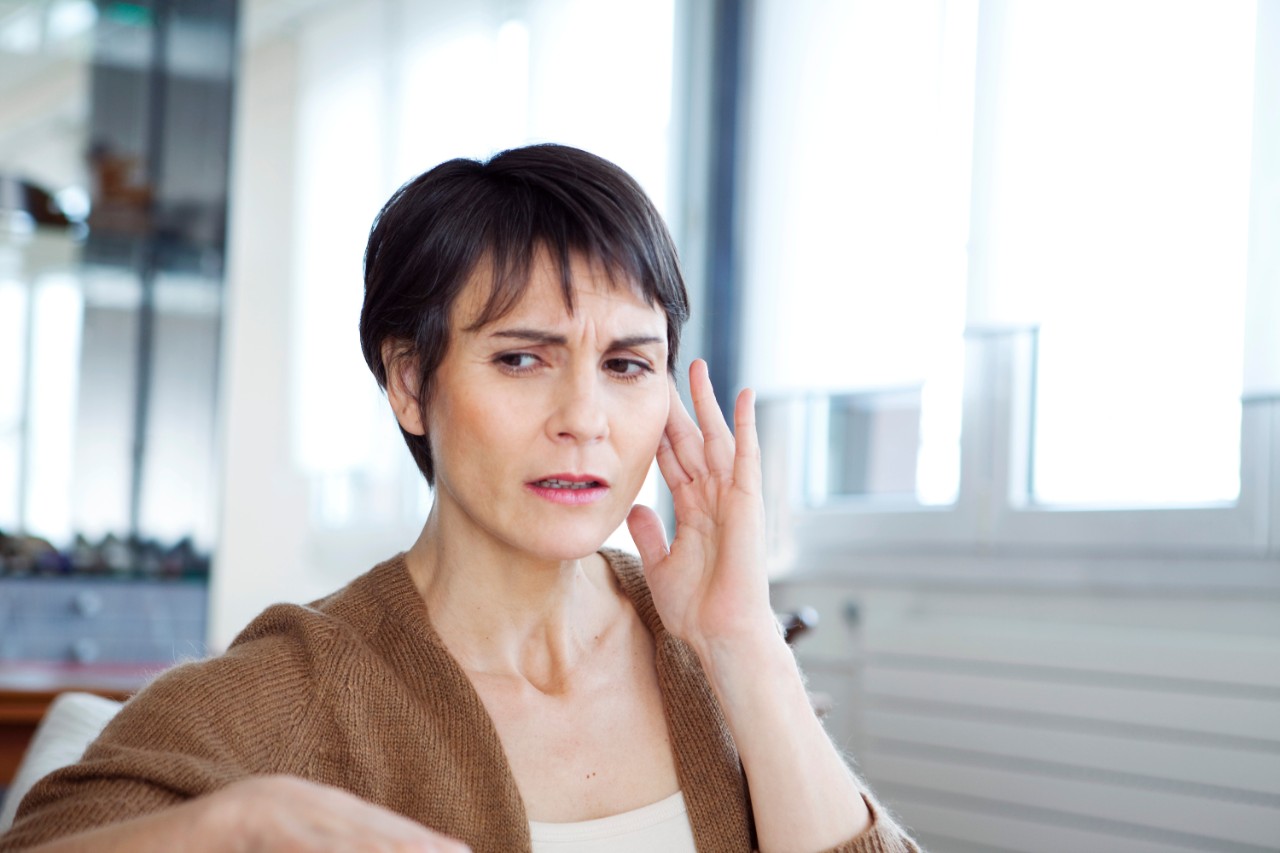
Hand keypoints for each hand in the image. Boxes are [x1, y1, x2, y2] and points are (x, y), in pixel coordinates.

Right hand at [206, 775, 470, 852]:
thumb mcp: (265, 851)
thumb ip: (305, 844)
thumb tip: (342, 847)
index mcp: (297, 804)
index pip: (371, 825)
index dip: (417, 841)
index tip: (463, 852)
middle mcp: (286, 795)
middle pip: (367, 826)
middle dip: (416, 845)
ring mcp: (259, 801)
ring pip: (340, 832)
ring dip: (389, 846)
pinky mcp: (231, 816)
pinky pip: (293, 838)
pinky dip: (334, 846)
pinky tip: (372, 852)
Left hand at [626, 359, 775, 656]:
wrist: (720, 631)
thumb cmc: (696, 608)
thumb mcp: (661, 563)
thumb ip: (650, 532)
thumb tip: (634, 507)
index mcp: (692, 511)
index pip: (671, 461)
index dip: (657, 432)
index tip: (642, 405)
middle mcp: (713, 497)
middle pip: (690, 441)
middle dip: (677, 408)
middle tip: (663, 374)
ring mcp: (731, 497)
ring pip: (715, 438)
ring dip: (706, 404)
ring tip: (697, 369)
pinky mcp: (748, 500)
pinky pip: (746, 455)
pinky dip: (746, 424)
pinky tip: (743, 394)